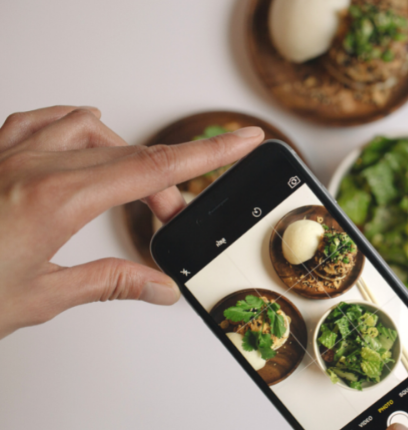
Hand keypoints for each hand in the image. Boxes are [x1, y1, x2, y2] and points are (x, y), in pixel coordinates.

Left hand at [0, 106, 263, 338]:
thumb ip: (109, 283)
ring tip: (126, 190)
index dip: (209, 155)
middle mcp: (31, 163)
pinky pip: (44, 118)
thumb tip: (157, 288)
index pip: (154, 168)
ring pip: (90, 127)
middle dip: (163, 182)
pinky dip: (77, 129)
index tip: (243, 140)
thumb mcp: (38, 298)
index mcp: (53, 198)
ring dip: (122, 156)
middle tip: (170, 215)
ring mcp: (7, 150)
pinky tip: (80, 141)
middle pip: (129, 154)